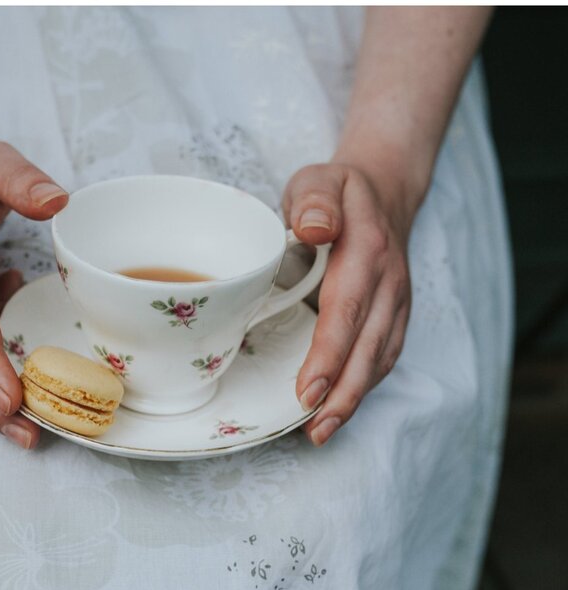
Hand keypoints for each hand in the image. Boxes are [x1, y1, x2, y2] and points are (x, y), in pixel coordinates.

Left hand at [282, 162, 413, 445]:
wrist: (385, 188)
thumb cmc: (339, 190)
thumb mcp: (319, 179)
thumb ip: (315, 200)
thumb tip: (314, 229)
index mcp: (366, 252)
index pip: (346, 312)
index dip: (328, 356)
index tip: (306, 391)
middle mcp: (389, 282)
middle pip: (368, 347)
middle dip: (342, 394)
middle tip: (314, 430)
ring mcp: (397, 300)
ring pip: (380, 357)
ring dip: (354, 398)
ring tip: (321, 431)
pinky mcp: (396, 312)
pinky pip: (385, 353)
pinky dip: (365, 384)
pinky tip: (341, 405)